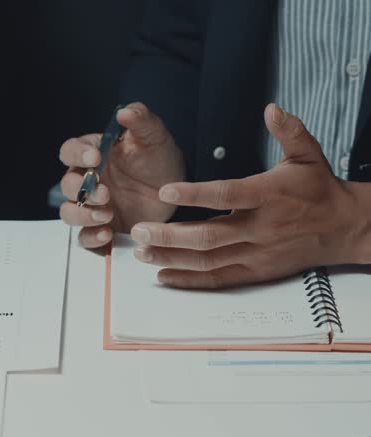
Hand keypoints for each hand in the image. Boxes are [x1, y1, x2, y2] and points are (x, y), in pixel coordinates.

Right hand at [58, 102, 184, 247]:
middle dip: (82, 190)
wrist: (177, 194)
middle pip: (67, 185)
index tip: (96, 158)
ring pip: (69, 213)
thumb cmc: (160, 161)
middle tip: (105, 193)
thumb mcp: (155, 138)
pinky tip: (107, 234)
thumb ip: (142, 121)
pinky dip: (90, 237)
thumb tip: (125, 112)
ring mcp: (91, 206)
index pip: (71, 151)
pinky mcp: (100, 228)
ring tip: (106, 214)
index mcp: (93, 155)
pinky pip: (84, 238)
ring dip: (82, 215)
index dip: (78, 155)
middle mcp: (87, 181)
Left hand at [130, 103, 370, 288]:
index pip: (227, 195)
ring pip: (208, 260)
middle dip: (170, 236)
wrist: (344, 228)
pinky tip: (163, 276)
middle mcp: (261, 227)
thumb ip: (289, 131)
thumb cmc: (318, 188)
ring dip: (172, 258)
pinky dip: (190, 280)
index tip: (164, 190)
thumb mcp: (308, 154)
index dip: (195, 194)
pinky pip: (219, 279)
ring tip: (141, 253)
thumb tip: (272, 108)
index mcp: (269, 195)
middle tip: (139, 230)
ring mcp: (257, 253)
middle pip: (209, 235)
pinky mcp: (256, 271)